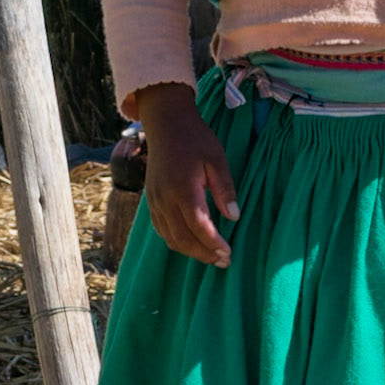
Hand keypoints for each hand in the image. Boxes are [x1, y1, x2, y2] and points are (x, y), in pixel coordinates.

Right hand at [138, 83, 239, 267]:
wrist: (166, 123)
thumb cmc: (195, 139)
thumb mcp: (217, 159)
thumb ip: (224, 189)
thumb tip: (234, 217)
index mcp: (183, 188)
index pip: (199, 225)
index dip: (213, 243)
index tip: (228, 252)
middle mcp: (165, 198)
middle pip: (182, 238)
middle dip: (203, 254)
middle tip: (223, 261)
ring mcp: (155, 201)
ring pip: (170, 237)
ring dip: (190, 251)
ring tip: (210, 257)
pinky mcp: (150, 200)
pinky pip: (161, 229)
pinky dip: (176, 241)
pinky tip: (191, 243)